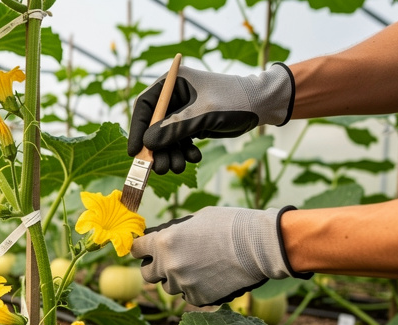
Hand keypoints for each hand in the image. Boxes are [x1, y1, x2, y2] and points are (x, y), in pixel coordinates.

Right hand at [128, 64, 294, 174]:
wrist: (263, 104)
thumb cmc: (235, 100)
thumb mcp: (203, 114)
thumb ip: (174, 128)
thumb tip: (147, 144)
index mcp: (172, 82)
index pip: (145, 106)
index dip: (137, 130)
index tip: (135, 152)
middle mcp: (174, 96)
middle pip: (153, 126)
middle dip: (157, 149)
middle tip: (161, 168)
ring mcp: (182, 111)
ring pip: (165, 138)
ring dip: (171, 154)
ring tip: (179, 167)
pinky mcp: (191, 123)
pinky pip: (179, 141)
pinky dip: (184, 152)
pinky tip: (195, 157)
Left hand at [130, 206, 310, 306]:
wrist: (259, 245)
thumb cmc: (229, 224)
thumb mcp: (195, 219)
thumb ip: (172, 232)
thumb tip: (159, 238)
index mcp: (163, 242)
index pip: (136, 250)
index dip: (141, 249)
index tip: (146, 249)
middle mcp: (168, 266)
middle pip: (147, 274)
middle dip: (155, 267)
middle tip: (170, 261)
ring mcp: (182, 284)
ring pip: (168, 286)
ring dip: (177, 278)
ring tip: (199, 266)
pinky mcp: (198, 298)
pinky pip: (187, 295)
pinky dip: (194, 288)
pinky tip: (211, 276)